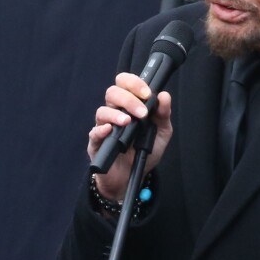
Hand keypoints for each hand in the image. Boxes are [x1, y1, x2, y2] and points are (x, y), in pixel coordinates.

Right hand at [88, 72, 172, 199]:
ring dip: (116, 114)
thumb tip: (164, 95)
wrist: (133, 176)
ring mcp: (104, 126)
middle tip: (142, 112)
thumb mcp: (161, 132)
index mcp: (129, 104)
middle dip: (129, 99)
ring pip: (102, 110)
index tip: (147, 93)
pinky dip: (101, 129)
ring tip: (128, 122)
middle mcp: (115, 111)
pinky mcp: (96, 143)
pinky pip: (94, 132)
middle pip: (113, 92)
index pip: (125, 83)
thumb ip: (163, 114)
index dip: (134, 83)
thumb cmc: (145, 150)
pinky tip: (110, 130)